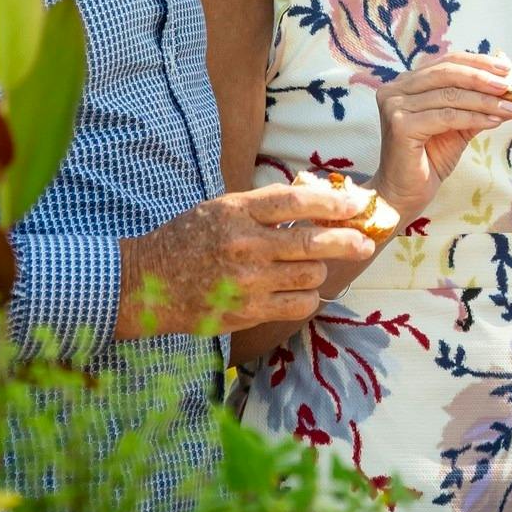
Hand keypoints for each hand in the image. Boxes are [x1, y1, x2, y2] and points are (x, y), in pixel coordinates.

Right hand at [116, 184, 375, 338]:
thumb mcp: (219, 208)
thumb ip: (262, 206)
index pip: (294, 201)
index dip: (331, 201)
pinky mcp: (247, 312)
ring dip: (318, 270)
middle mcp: (244, 245)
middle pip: (311, 242)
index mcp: (236, 212)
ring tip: (310, 267)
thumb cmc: (188, 239)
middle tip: (365, 242)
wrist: (147, 283)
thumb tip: (315, 200)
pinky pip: (298, 305)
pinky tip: (301, 291)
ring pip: (310, 274)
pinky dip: (308, 297)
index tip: (356, 203)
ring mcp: (247, 281)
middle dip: (347, 241)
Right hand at [373, 53, 511, 220]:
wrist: (405, 194)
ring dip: (484, 101)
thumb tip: (505, 84)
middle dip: (482, 78)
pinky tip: (494, 121)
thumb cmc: (430, 159)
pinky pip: (446, 116)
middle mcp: (395, 89)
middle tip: (509, 85)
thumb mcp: (458, 125)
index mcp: (407, 82)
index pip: (446, 62)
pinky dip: (474, 117)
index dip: (478, 62)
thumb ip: (475, 103)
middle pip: (446, 73)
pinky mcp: (400, 125)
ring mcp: (395, 106)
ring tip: (509, 107)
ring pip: (449, 95)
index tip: (506, 68)